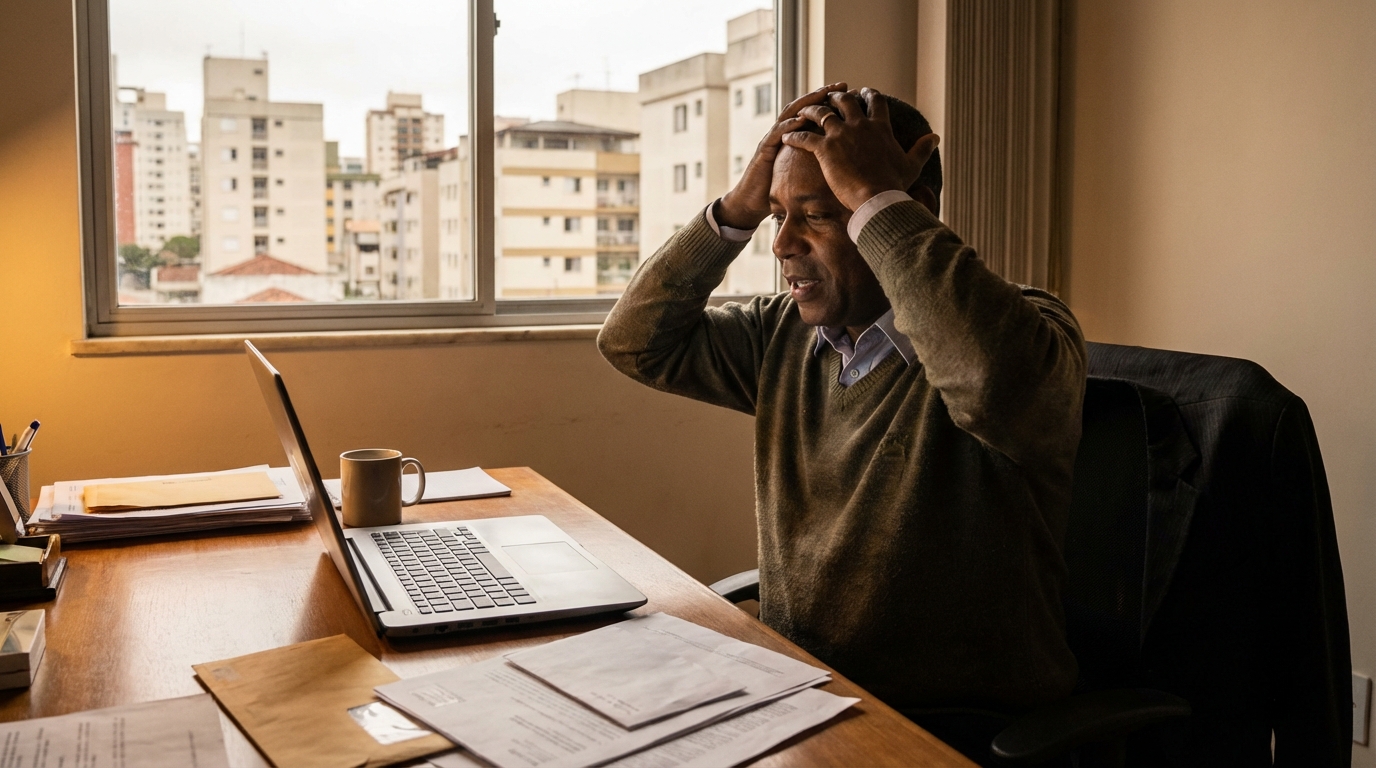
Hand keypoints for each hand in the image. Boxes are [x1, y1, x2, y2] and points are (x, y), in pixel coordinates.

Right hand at [716, 82, 848, 229]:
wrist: (753, 204)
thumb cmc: (780, 191)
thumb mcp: (806, 175)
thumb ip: (821, 165)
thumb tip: (849, 166)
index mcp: (796, 138)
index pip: (816, 113)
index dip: (833, 102)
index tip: (853, 94)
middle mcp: (784, 133)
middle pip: (805, 107)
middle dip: (823, 94)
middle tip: (843, 85)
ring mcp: (772, 139)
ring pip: (790, 114)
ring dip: (807, 103)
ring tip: (823, 93)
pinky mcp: (764, 150)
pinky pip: (777, 133)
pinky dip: (789, 124)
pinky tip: (800, 119)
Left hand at [781, 88, 939, 211]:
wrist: (877, 198)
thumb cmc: (894, 184)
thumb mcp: (912, 164)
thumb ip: (923, 148)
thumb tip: (936, 137)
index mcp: (879, 127)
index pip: (875, 102)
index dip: (868, 94)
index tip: (862, 91)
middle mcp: (859, 125)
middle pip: (844, 101)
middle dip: (836, 97)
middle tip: (830, 97)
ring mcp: (840, 135)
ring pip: (820, 113)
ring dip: (810, 110)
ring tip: (802, 111)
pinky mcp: (824, 148)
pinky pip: (805, 136)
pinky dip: (794, 135)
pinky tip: (787, 137)